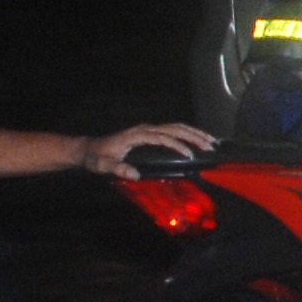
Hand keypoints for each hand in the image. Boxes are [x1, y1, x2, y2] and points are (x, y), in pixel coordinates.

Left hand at [80, 123, 215, 178]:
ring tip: (211, 141)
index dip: (176, 145)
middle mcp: (144, 128)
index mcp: (136, 135)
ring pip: (176, 126)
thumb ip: (118, 169)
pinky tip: (198, 139)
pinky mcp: (151, 132)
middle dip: (193, 136)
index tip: (190, 155)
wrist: (90, 149)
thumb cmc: (97, 158)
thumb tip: (135, 175)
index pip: (161, 137)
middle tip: (210, 146)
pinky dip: (188, 133)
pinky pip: (172, 130)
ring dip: (194, 133)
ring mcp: (148, 129)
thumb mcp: (104, 166)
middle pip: (173, 128)